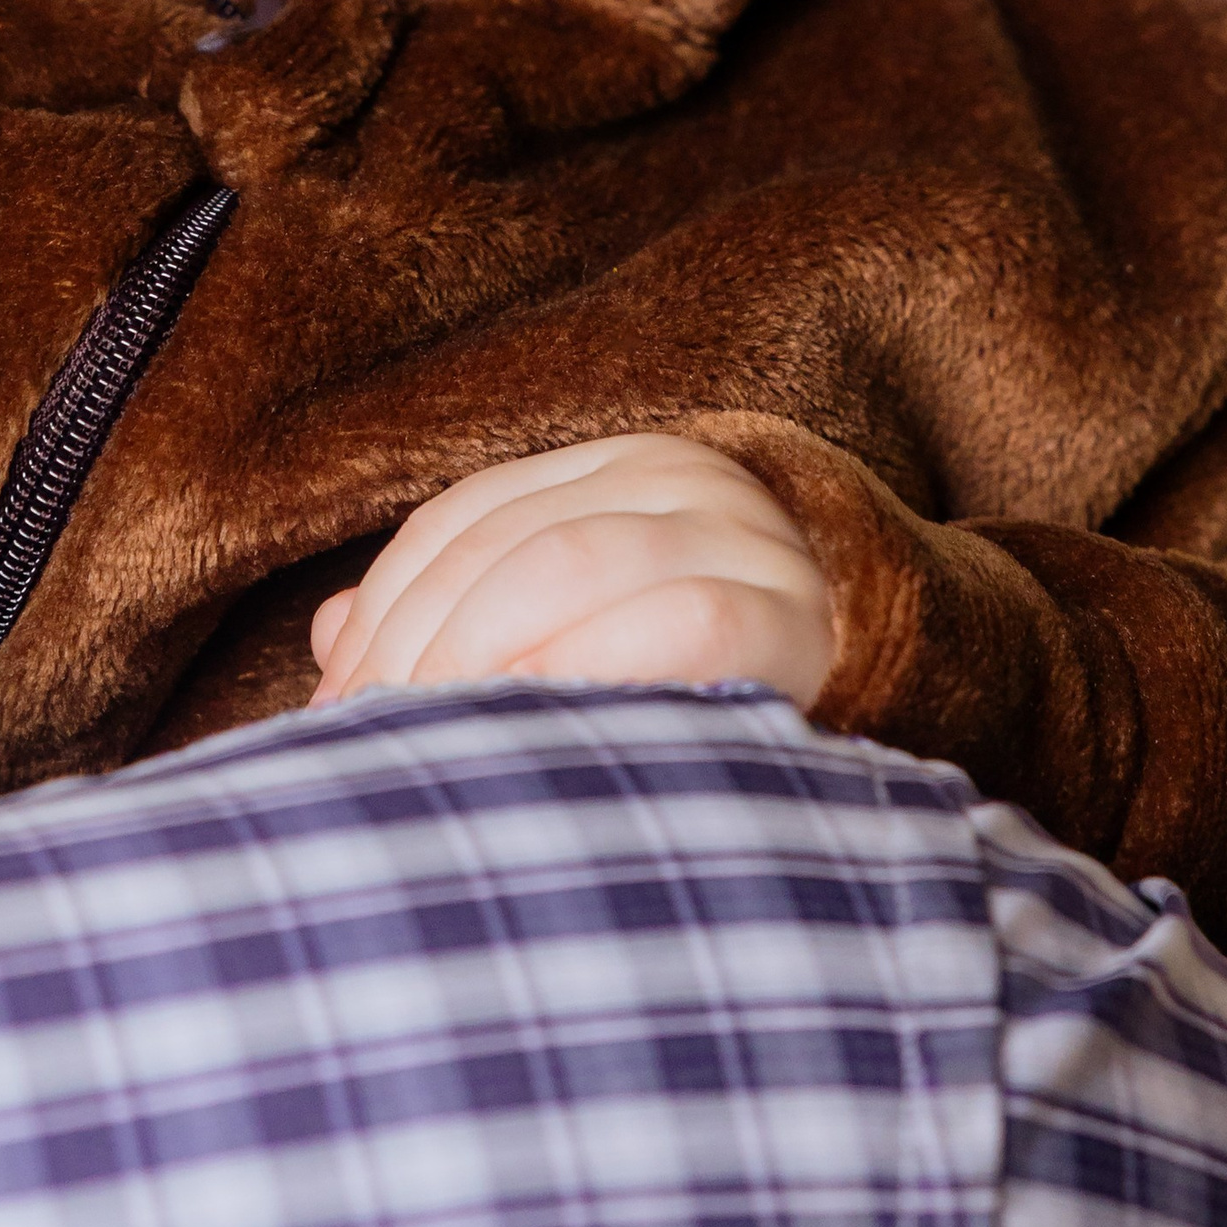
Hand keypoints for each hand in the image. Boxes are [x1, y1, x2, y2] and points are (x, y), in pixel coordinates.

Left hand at [307, 435, 834, 712]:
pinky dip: (593, 673)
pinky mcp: (799, 612)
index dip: (385, 611)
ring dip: (486, 668)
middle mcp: (687, 476)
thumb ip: (471, 616)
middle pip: (507, 545)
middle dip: (420, 651)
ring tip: (439, 759)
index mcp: (622, 467)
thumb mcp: (584, 631)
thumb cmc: (705, 691)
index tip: (333, 709)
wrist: (899, 710)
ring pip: (573, 567)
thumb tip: (327, 632)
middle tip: (371, 753)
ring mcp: (750, 536)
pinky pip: (679, 625)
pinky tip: (546, 744)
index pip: (465, 519)